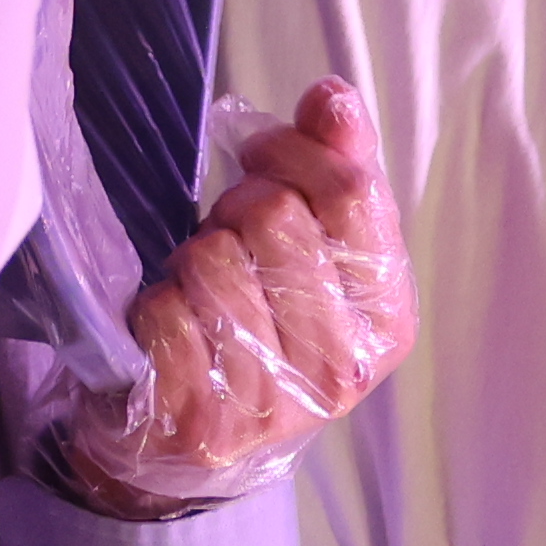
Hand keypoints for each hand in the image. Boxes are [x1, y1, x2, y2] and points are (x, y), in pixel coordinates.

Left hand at [50, 79, 412, 515]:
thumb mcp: (318, 246)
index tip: (260, 156)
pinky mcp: (199, 422)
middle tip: (229, 238)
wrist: (198, 446)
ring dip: (193, 257)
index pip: (351, 191)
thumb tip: (333, 99)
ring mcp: (272, 403)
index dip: (294, 152)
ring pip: (214, 260)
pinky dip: (158, 303)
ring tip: (201, 286)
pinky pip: (166, 312)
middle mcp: (341, 369)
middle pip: (276, 217)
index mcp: (388, 317)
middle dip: (237, 209)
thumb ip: (337, 164)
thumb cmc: (265, 319)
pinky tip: (172, 325)